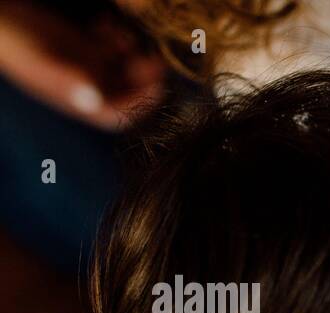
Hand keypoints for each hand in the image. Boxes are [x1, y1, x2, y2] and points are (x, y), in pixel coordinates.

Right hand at [0, 2, 164, 129]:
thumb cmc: (13, 42)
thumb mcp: (39, 62)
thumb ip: (65, 81)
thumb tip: (93, 101)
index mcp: (77, 99)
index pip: (119, 115)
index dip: (141, 104)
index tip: (157, 84)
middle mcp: (84, 85)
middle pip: (127, 91)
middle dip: (143, 76)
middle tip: (152, 57)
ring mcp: (83, 64)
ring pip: (121, 68)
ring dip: (131, 53)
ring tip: (124, 35)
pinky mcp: (79, 44)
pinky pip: (108, 46)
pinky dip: (116, 36)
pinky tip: (109, 23)